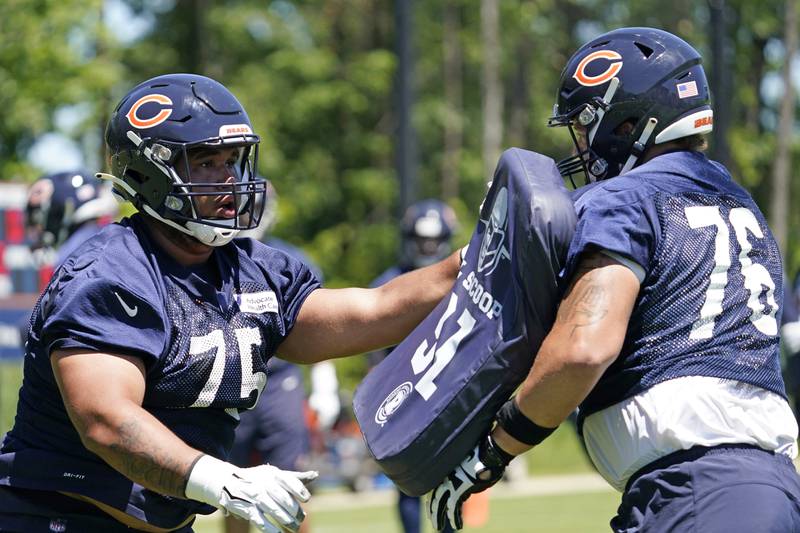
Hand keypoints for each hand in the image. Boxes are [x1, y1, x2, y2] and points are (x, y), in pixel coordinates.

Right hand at [185, 455, 317, 531]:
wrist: (227, 482)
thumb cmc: (258, 479)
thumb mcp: (274, 474)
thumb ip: (294, 477)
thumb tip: (315, 475)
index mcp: (272, 473)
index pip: (289, 480)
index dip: (299, 489)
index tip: (306, 499)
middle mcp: (263, 483)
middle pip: (283, 498)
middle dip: (294, 510)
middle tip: (302, 518)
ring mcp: (254, 496)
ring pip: (273, 510)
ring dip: (286, 521)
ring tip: (294, 528)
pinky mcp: (245, 508)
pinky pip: (260, 520)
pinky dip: (269, 529)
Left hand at [427, 434, 511, 530]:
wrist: (488, 453)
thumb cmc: (482, 455)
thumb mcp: (468, 463)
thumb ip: (464, 473)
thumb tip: (468, 484)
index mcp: (445, 470)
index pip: (434, 487)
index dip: (432, 498)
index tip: (431, 506)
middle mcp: (445, 477)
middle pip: (434, 497)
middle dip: (433, 511)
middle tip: (433, 520)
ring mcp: (451, 483)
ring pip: (440, 505)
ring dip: (439, 518)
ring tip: (438, 527)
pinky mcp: (458, 490)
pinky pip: (453, 508)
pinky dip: (455, 518)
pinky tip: (457, 526)